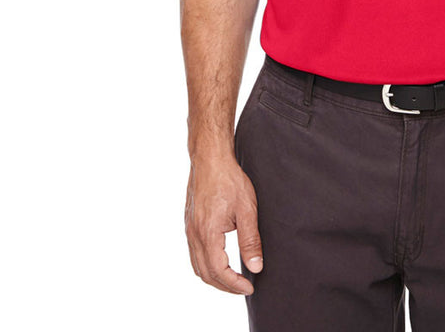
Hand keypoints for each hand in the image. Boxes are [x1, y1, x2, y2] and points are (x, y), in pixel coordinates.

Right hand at [185, 155, 263, 294]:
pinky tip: (220, 260)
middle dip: (224, 285)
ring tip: (233, 279)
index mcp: (208, 233)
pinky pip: (194, 253)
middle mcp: (194, 234)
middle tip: (243, 287)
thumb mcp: (247, 209)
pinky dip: (206, 264)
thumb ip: (250, 240)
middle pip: (205, 273)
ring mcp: (189, 229)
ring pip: (197, 265)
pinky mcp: (189, 223)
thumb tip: (256, 267)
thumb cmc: (230, 179)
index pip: (219, 271)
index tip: (250, 287)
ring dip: (214, 277)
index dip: (234, 284)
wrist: (210, 158)